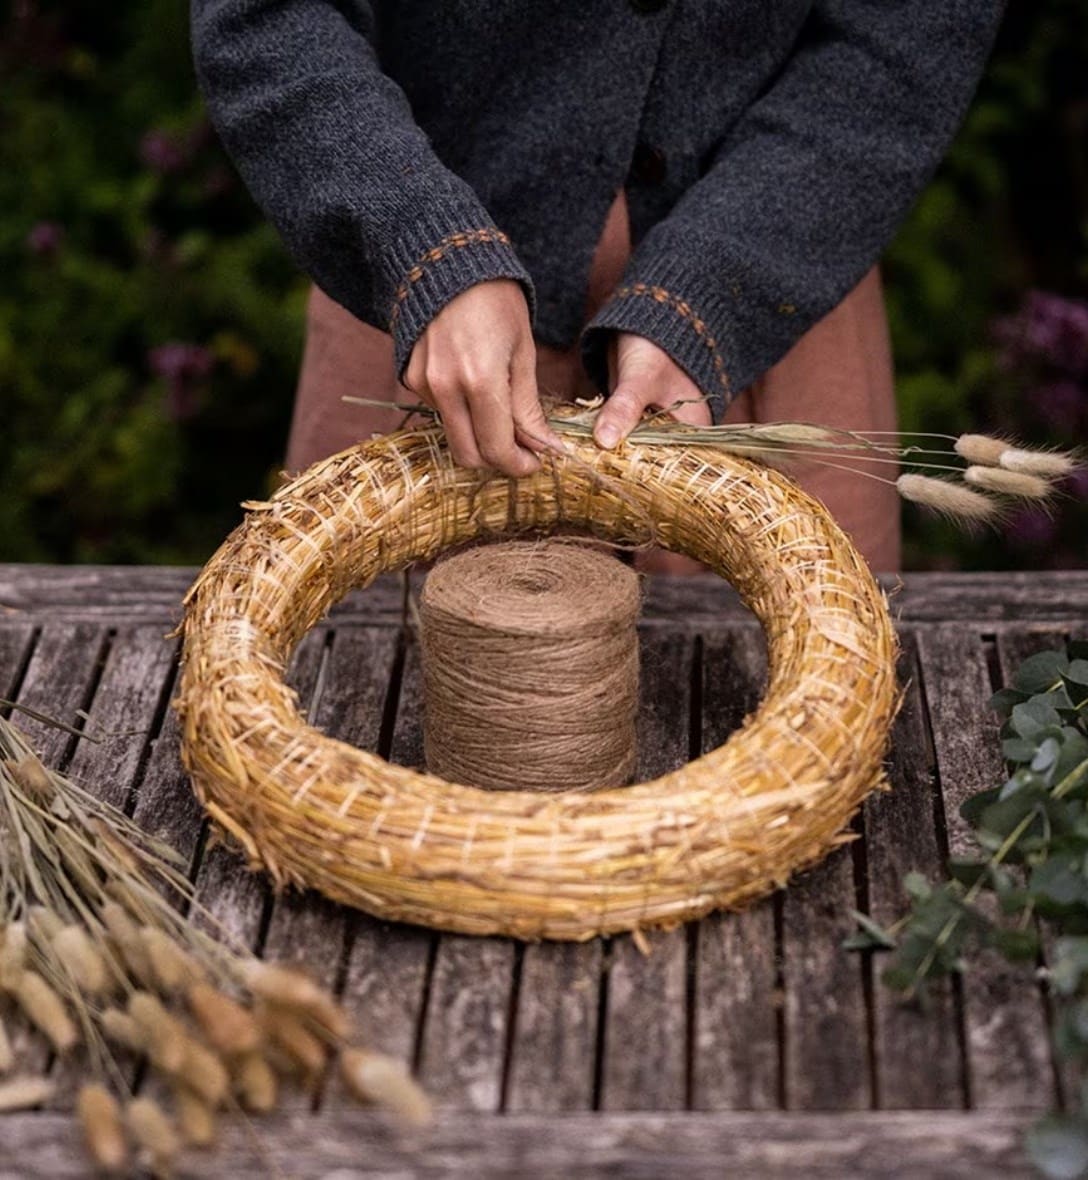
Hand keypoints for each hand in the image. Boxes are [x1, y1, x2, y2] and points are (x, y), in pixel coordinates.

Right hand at [403, 279, 563, 475]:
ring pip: (454, 436)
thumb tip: (545, 449)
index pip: (497, 449)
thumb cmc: (496, 302)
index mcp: (479, 381)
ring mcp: (423, 385)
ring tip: (502, 412)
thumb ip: (528, 408)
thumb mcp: (523, 353)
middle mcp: (445, 388)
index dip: (519, 465)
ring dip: (480, 436)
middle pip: (469, 455)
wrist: (448, 263)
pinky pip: (440, 413)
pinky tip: (474, 386)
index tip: (537, 462)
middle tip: (522, 449)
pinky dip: (462, 413)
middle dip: (497, 460)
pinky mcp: (411, 379)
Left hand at [594, 333, 711, 574]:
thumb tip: (605, 442)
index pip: (691, 476)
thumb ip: (624, 408)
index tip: (652, 526)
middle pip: (662, 475)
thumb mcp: (641, 377)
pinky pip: (621, 450)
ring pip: (638, 464)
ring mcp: (655, 434)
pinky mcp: (633, 427)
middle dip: (640, 494)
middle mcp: (679, 437)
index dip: (675, 503)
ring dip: (619, 477)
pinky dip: (607, 460)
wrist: (646, 320)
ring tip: (599, 508)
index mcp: (696, 430)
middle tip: (617, 522)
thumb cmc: (656, 344)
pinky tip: (588, 478)